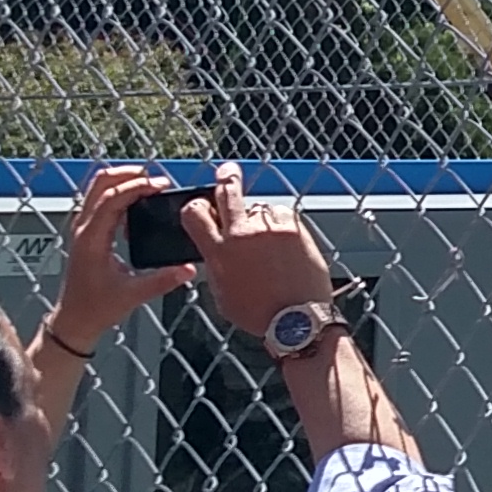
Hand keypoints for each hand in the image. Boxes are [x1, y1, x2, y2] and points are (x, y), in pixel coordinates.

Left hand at [49, 165, 198, 354]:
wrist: (75, 320)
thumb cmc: (95, 308)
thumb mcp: (132, 295)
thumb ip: (162, 281)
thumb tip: (188, 269)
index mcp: (92, 239)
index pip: (112, 198)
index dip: (138, 186)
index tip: (161, 184)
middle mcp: (83, 228)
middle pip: (101, 182)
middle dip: (128, 174)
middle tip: (155, 178)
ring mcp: (83, 228)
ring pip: (99, 188)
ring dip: (123, 180)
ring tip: (149, 186)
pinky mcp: (87, 232)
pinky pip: (101, 201)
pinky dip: (119, 193)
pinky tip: (138, 205)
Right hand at [188, 171, 334, 335]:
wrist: (297, 319)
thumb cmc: (259, 313)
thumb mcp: (222, 292)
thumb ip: (217, 264)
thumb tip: (216, 249)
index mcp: (218, 252)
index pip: (194, 213)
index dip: (196, 205)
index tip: (201, 204)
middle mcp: (241, 234)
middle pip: (227, 191)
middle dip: (226, 177)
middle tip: (227, 172)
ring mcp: (268, 228)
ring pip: (259, 208)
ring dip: (261, 219)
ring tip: (271, 245)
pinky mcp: (293, 227)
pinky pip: (282, 215)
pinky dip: (281, 225)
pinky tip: (285, 245)